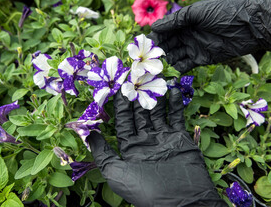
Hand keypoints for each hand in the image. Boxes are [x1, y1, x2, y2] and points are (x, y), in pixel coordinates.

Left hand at [87, 89, 226, 206]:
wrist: (181, 202)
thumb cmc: (145, 190)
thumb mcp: (116, 173)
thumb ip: (102, 153)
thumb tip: (88, 134)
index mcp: (129, 146)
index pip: (122, 119)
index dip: (120, 103)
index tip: (120, 85)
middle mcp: (145, 140)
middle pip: (140, 112)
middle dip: (139, 95)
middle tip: (139, 76)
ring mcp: (163, 137)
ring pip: (158, 111)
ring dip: (157, 95)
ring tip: (156, 77)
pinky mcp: (179, 138)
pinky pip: (177, 117)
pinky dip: (175, 103)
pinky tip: (173, 89)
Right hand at [148, 0, 270, 72]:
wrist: (249, 26)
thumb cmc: (223, 14)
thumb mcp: (197, 13)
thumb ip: (176, 20)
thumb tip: (154, 28)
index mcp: (185, 21)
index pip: (165, 31)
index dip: (155, 38)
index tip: (145, 46)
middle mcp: (187, 34)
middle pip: (167, 45)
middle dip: (158, 52)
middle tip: (148, 61)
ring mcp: (194, 47)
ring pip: (174, 56)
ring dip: (165, 62)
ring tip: (155, 69)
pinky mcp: (201, 59)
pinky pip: (185, 65)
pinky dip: (177, 69)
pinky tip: (168, 73)